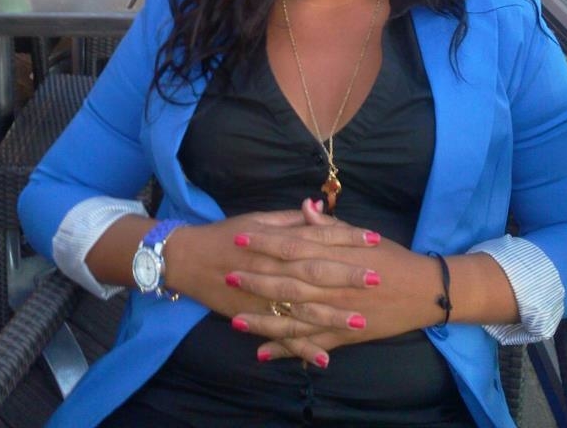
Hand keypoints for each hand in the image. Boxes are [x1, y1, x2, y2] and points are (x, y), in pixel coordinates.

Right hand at [163, 199, 379, 327]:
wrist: (189, 259)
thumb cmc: (228, 234)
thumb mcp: (259, 218)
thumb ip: (291, 219)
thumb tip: (317, 207)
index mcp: (278, 240)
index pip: (319, 237)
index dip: (348, 237)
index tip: (374, 238)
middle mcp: (274, 267)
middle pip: (316, 272)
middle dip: (347, 276)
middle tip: (377, 277)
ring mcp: (265, 296)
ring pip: (303, 308)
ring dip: (332, 316)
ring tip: (360, 321)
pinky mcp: (255, 317)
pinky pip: (281, 335)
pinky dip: (301, 348)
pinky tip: (324, 359)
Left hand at [226, 202, 442, 366]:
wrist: (422, 290)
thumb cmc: (390, 257)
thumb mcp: (361, 234)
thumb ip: (329, 225)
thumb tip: (304, 207)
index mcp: (335, 255)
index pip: (293, 246)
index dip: (265, 243)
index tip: (240, 238)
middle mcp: (333, 284)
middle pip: (288, 282)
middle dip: (257, 280)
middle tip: (229, 276)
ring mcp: (338, 312)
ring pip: (294, 317)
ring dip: (264, 319)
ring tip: (234, 320)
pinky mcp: (344, 335)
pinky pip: (311, 343)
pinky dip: (287, 349)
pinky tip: (263, 353)